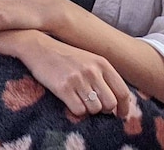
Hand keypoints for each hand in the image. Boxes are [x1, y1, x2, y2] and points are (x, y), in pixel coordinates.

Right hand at [8, 31, 132, 119]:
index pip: (122, 91)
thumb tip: (117, 102)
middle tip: (96, 108)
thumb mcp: (89, 60)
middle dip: (105, 110)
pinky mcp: (63, 88)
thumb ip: (104, 77)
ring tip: (80, 101)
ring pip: (95, 109)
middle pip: (110, 104)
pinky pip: (79, 111)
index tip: (120, 115)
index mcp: (102, 63)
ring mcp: (78, 79)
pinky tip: (70, 102)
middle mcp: (92, 71)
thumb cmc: (66, 57)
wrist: (39, 48)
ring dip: (89, 110)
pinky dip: (76, 111)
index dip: (124, 107)